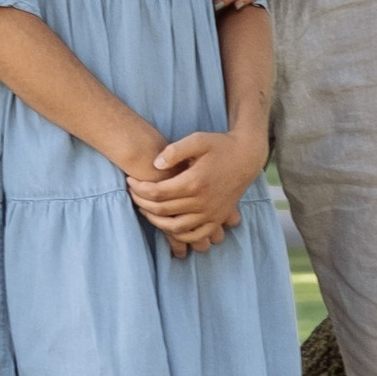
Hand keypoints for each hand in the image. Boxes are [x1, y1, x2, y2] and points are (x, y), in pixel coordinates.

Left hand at [127, 126, 263, 258]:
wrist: (246, 157)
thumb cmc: (220, 146)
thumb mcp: (198, 139)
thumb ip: (175, 150)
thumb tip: (155, 164)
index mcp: (194, 182)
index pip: (157, 192)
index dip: (139, 188)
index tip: (130, 180)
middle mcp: (202, 202)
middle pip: (162, 210)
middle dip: (141, 202)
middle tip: (132, 192)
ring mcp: (210, 214)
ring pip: (175, 227)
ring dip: (155, 220)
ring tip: (145, 208)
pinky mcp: (217, 220)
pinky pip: (194, 236)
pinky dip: (177, 234)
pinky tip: (166, 224)